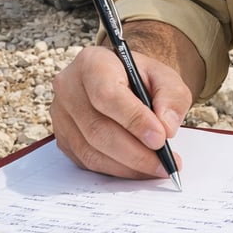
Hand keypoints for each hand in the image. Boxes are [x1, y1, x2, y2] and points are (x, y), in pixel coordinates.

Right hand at [50, 44, 192, 179]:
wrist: (121, 80)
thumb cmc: (141, 78)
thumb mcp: (165, 77)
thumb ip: (171, 97)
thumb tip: (166, 127)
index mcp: (92, 62)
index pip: (107, 94)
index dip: (134, 120)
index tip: (160, 139)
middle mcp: (69, 88)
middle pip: (97, 129)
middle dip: (135, 152)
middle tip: (164, 163)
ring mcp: (61, 116)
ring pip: (91, 151)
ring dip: (127, 166)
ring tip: (157, 169)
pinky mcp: (63, 139)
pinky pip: (87, 162)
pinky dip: (116, 170)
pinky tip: (138, 169)